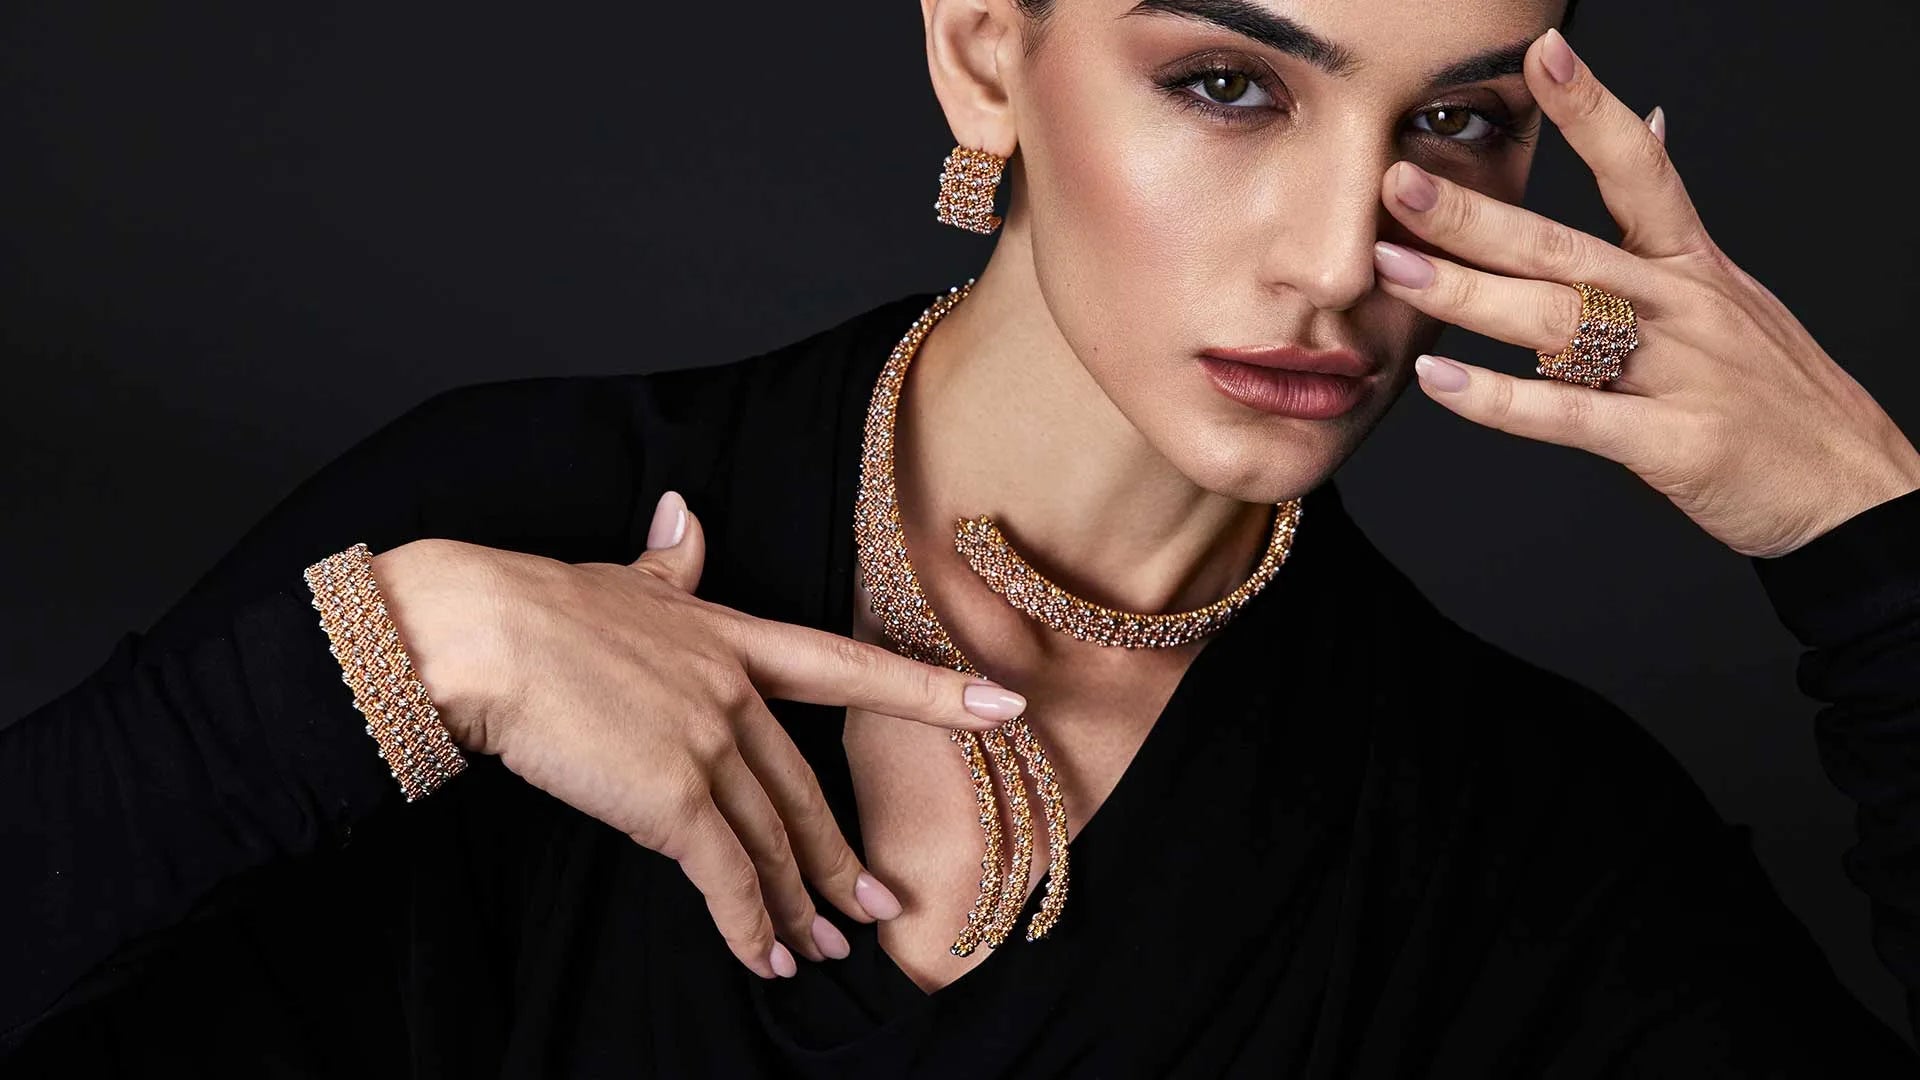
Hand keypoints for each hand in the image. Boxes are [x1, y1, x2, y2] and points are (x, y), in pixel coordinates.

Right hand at [369, 492, 1025, 979]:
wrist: (477, 633)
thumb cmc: (536, 606)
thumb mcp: (623, 577)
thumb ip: (672, 562)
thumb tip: (686, 513)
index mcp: (730, 638)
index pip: (847, 667)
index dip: (928, 691)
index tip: (1002, 707)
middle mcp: (732, 691)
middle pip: (804, 790)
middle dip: (840, 860)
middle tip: (876, 909)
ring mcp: (705, 744)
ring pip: (770, 840)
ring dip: (798, 905)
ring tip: (820, 953)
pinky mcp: (668, 798)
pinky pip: (724, 876)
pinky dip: (747, 924)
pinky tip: (763, 958)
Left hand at [1370, 26, 1919, 558]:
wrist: (1855, 488)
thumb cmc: (1775, 393)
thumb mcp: (1730, 290)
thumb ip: (1668, 219)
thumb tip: (1648, 122)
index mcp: (1694, 265)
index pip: (1639, 169)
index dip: (1591, 110)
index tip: (1541, 56)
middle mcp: (1685, 307)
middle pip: (1565, 248)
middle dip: (1475, 216)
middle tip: (1399, 185)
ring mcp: (1681, 373)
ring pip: (1560, 322)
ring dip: (1469, 295)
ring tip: (1395, 272)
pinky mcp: (1674, 443)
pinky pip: (1572, 415)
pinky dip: (1501, 401)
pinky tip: (1439, 383)